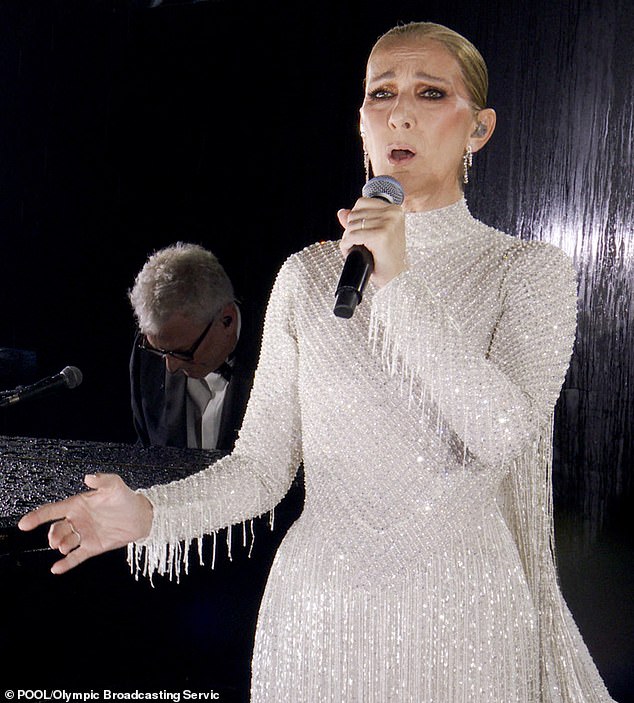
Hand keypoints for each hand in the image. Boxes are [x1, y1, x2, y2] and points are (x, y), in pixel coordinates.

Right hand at [17, 472, 153, 573]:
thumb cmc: (126, 498)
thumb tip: (88, 477)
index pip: (53, 510)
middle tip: (56, 539)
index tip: (24, 524)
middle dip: (53, 535)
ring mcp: (84, 534)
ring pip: (65, 542)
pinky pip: (76, 557)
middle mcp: (78, 520)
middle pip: (57, 529)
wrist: (142, 516)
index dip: (37, 516)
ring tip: (64, 546)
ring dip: (62, 546)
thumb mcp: (115, 485)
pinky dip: (66, 563)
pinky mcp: (93, 547)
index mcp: (78, 505)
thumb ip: (102, 480)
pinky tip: (56, 569)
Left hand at [337, 197, 405, 287]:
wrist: (395, 276)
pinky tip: (352, 252)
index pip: (361, 203)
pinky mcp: (381, 235)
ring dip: (348, 239)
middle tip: (357, 244)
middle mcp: (393, 213)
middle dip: (350, 230)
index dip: (354, 218)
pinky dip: (347, 245)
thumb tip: (341, 212)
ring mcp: (388, 223)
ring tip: (356, 249)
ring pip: (351, 225)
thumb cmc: (386, 257)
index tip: (359, 232)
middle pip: (354, 214)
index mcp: (394, 209)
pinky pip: (352, 236)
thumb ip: (358, 220)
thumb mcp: (373, 234)